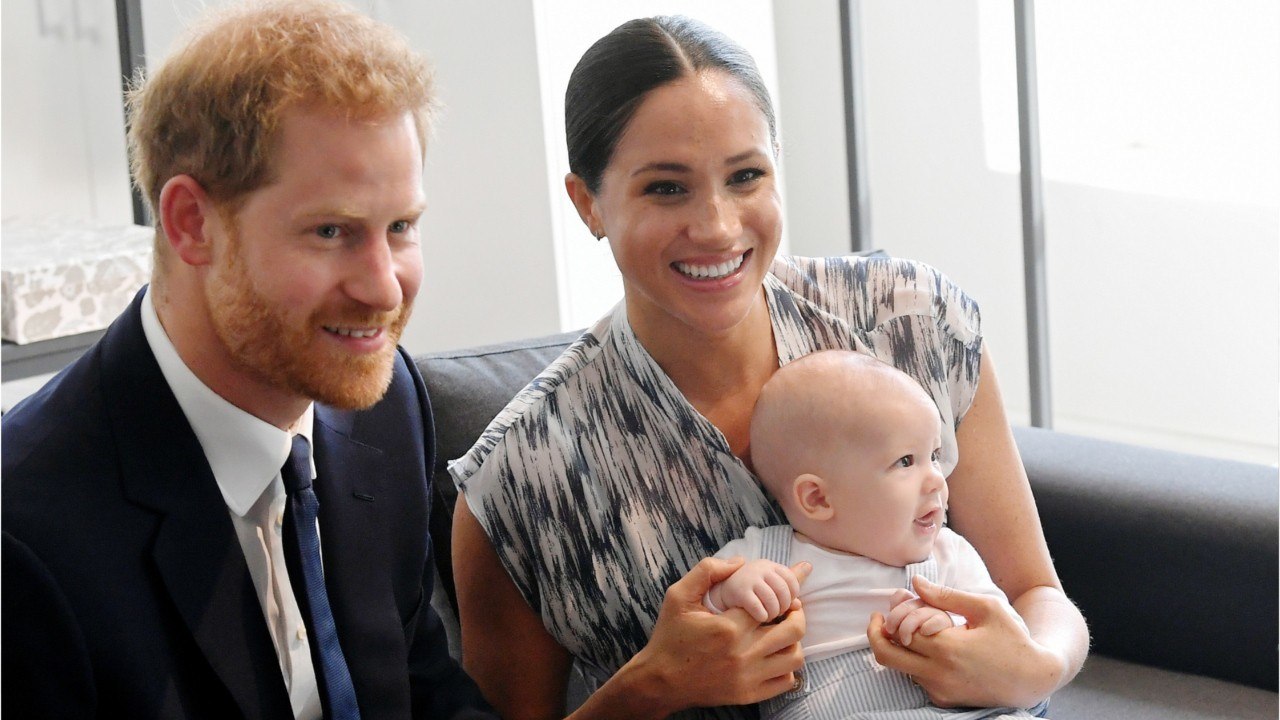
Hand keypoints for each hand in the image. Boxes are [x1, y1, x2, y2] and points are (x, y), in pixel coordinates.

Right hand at [627, 557, 808, 712]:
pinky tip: (774, 656)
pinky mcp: (748, 695)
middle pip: (793, 629)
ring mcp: (748, 678)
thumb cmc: (670, 636)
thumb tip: (740, 561)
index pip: (774, 602)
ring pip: (795, 657)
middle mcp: (743, 654)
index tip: (790, 585)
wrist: (660, 680)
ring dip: (793, 641)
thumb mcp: (678, 596)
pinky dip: (787, 667)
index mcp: (728, 627)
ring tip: (781, 632)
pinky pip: (786, 681)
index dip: (786, 590)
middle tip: (788, 608)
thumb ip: (707, 571)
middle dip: (796, 613)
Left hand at [868, 576, 1063, 708]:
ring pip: (900, 668)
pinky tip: (930, 647)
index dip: (892, 614)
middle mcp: (939, 674)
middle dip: (876, 635)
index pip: (899, 630)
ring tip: (913, 629)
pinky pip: (916, 679)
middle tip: (879, 620)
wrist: (1033, 678)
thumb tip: (915, 582)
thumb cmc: (1012, 638)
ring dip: (898, 648)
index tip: (895, 601)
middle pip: (886, 655)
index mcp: (948, 648)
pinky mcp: (944, 700)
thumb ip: (946, 595)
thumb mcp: (985, 608)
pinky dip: (914, 662)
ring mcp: (940, 690)